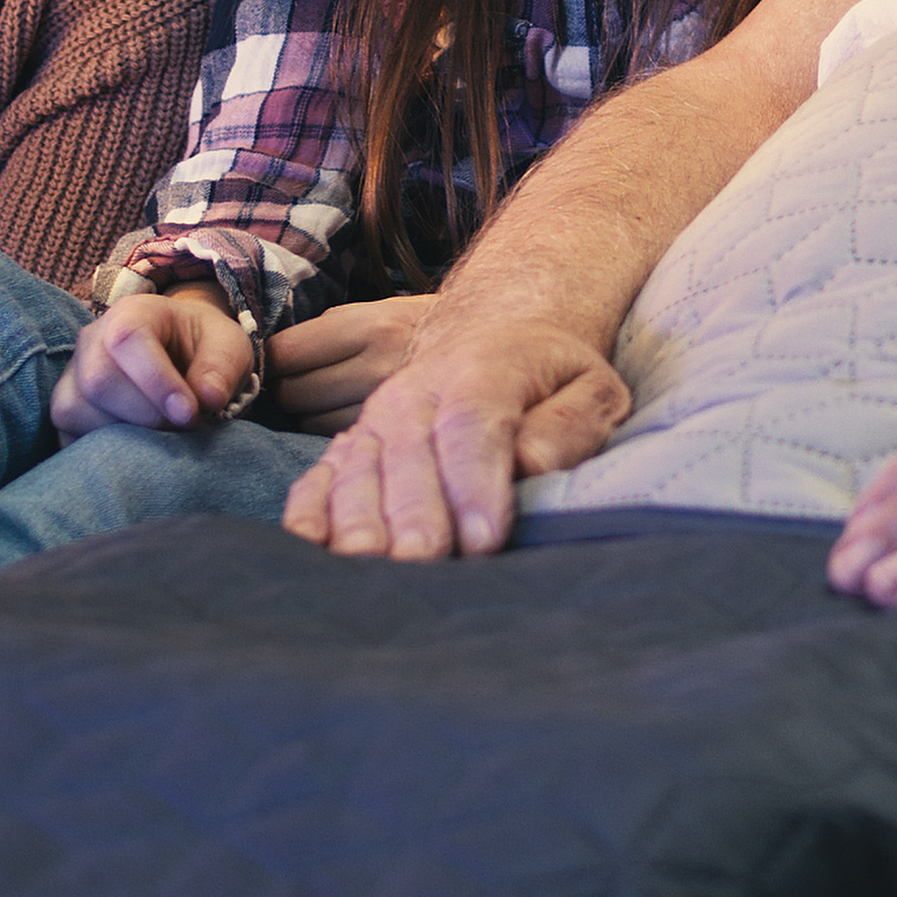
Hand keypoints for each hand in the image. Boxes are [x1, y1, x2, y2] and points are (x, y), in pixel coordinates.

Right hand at [53, 287, 256, 431]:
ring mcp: (72, 376)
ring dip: (126, 436)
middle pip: (98, 381)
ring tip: (164, 434)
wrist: (182, 357)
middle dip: (147, 415)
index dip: (156, 382)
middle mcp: (92, 340)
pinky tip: (138, 444)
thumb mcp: (229, 346)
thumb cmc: (204, 349)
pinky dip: (104, 449)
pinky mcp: (65, 410)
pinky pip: (67, 435)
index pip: (127, 340)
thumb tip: (207, 398)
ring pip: (76, 410)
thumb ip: (223, 367)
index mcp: (133, 313)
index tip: (189, 413)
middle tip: (184, 426)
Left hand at [262, 293, 435, 430]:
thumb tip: (271, 358)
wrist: (483, 346)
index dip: (270, 358)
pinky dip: (328, 429)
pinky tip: (340, 414)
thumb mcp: (371, 310)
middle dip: (284, 388)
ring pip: (309, 421)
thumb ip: (323, 331)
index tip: (273, 359)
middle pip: (293, 392)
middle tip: (294, 380)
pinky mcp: (394, 434)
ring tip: (323, 397)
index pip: (287, 352)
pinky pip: (336, 438)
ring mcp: (389, 407)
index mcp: (370, 326)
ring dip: (305, 413)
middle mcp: (379, 368)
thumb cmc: (412, 328)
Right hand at [282, 309, 626, 560]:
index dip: (475, 483)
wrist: (495, 333)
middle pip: (411, 454)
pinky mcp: (353, 443)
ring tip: (365, 563)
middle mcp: (420, 392)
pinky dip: (310, 508)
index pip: (473, 425)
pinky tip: (307, 544)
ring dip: (359, 517)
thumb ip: (567, 427)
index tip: (484, 540)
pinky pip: (322, 476)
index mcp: (484, 369)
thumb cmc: (548, 376)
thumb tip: (529, 467)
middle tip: (421, 561)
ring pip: (361, 467)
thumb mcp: (588, 386)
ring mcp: (379, 417)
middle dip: (415, 512)